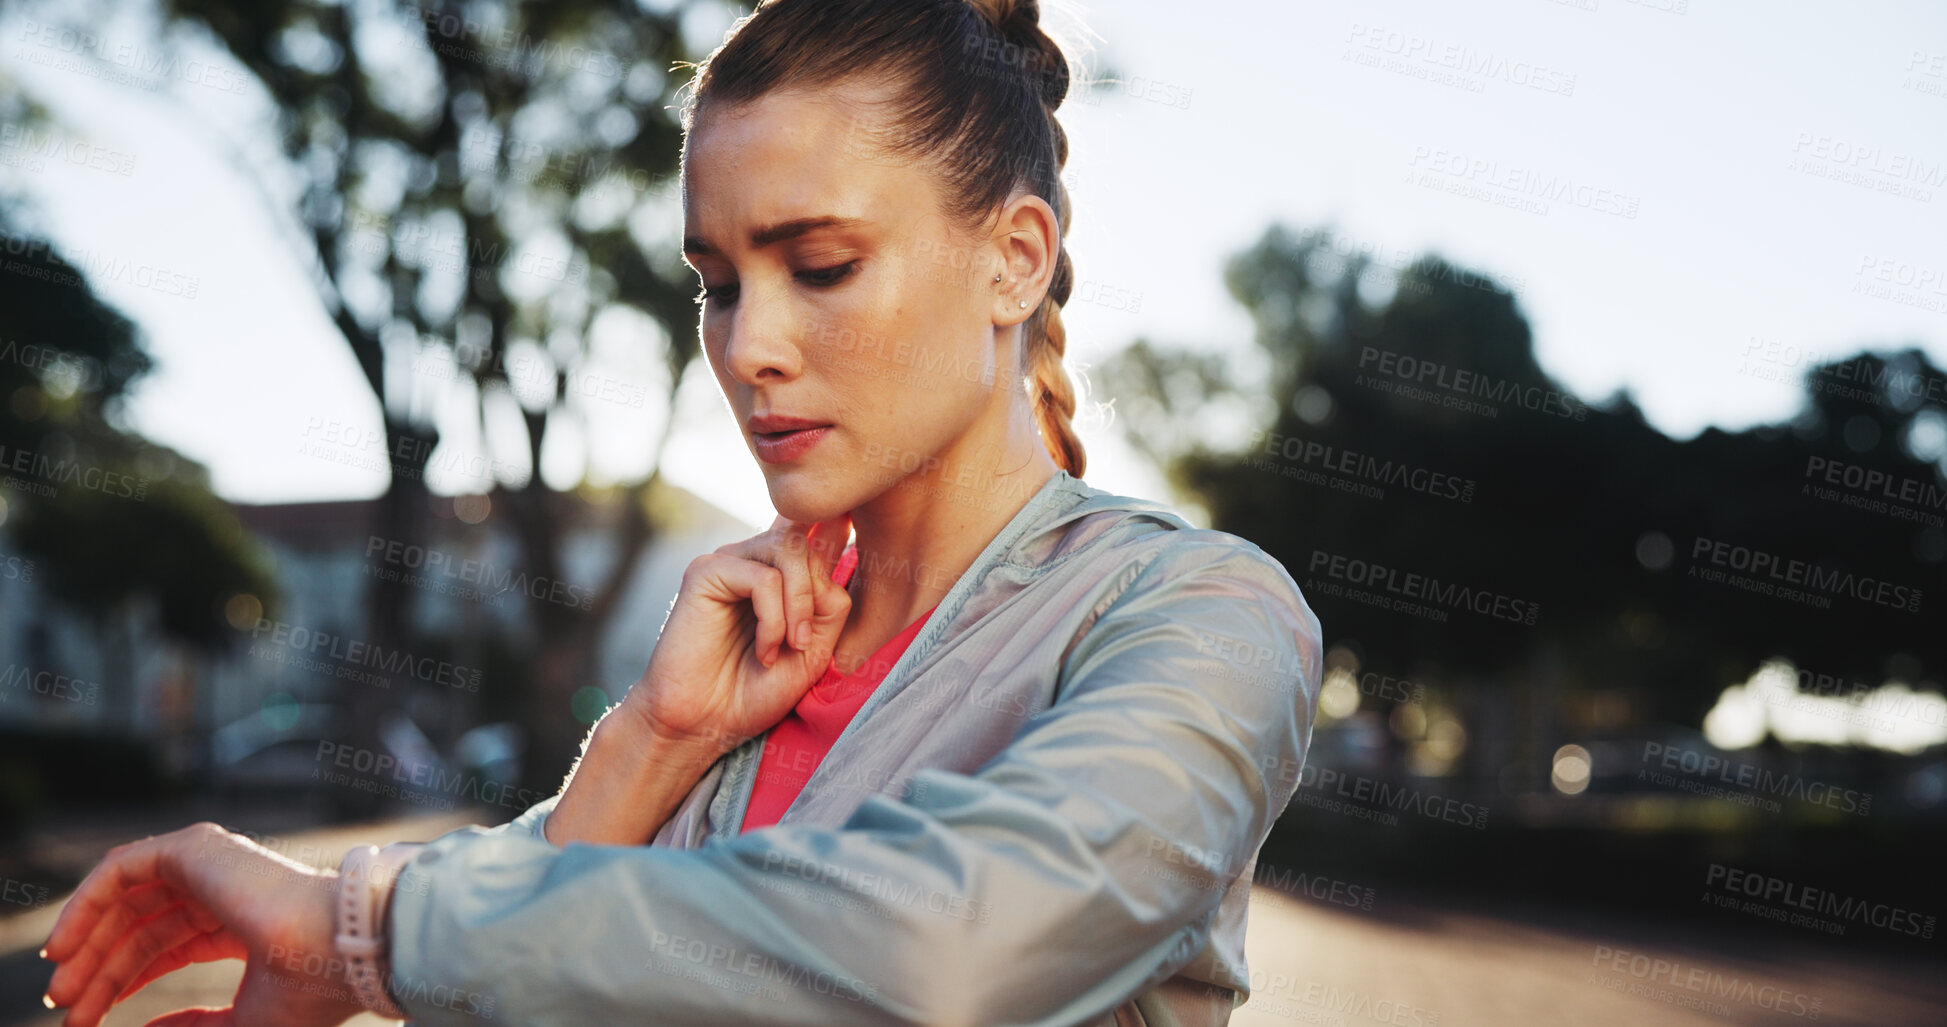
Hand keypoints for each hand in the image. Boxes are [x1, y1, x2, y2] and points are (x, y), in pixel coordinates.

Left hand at [41, 822, 366, 1026]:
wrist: (335, 948)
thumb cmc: (308, 989)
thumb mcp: (242, 1022)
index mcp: (241, 922)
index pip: (166, 946)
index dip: (123, 981)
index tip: (87, 1017)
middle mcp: (223, 888)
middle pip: (140, 928)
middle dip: (98, 970)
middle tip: (65, 1009)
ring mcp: (209, 864)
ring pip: (126, 900)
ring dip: (86, 944)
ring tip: (60, 989)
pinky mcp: (192, 848)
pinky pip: (120, 870)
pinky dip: (84, 904)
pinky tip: (62, 947)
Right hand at [624, 512, 853, 755]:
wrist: (705, 724)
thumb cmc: (758, 690)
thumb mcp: (816, 648)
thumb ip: (831, 599)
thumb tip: (837, 542)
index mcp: (782, 570)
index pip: (820, 526)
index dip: (840, 528)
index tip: (848, 539)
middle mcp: (755, 557)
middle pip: (808, 535)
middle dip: (819, 592)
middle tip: (805, 643)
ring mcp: (730, 561)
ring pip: (790, 550)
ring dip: (800, 605)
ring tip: (790, 646)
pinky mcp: (705, 572)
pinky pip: (763, 579)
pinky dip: (774, 620)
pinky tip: (765, 652)